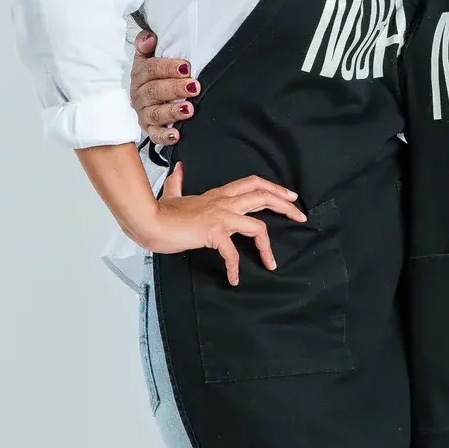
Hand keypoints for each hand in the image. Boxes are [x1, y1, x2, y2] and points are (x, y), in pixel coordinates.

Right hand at [130, 30, 198, 146]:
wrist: (147, 100)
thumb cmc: (154, 77)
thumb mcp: (148, 58)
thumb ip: (146, 45)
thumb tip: (149, 37)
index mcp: (140, 75)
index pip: (150, 70)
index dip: (168, 68)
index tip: (186, 67)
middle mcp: (140, 95)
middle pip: (154, 91)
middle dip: (175, 88)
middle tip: (194, 87)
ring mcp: (144, 114)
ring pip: (155, 113)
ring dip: (172, 111)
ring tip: (189, 109)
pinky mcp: (150, 130)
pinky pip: (155, 135)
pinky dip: (165, 136)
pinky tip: (176, 135)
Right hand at [143, 163, 307, 285]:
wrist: (148, 221)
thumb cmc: (160, 212)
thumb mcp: (173, 194)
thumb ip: (179, 182)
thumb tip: (181, 169)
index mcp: (218, 194)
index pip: (252, 183)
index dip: (274, 187)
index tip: (289, 196)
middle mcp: (223, 202)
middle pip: (263, 196)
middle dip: (285, 205)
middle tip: (300, 216)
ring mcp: (220, 216)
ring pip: (257, 225)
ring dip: (267, 245)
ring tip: (271, 262)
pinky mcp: (214, 232)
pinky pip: (232, 252)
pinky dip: (235, 267)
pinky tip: (233, 278)